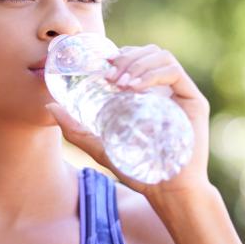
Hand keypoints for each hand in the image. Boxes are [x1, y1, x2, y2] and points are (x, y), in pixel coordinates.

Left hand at [45, 44, 212, 201]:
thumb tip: (50, 107)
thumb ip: (76, 129)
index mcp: (147, 92)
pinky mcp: (194, 101)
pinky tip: (135, 88)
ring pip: (161, 56)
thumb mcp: (99, 145)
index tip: (100, 65)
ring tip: (120, 82)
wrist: (166, 191)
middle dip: (125, 57)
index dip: (117, 55)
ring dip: (137, 63)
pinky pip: (174, 72)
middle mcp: (165, 88)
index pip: (134, 58)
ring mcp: (180, 93)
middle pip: (147, 51)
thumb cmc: (137, 169)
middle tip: (108, 75)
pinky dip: (152, 74)